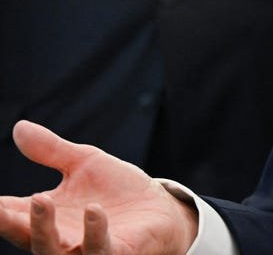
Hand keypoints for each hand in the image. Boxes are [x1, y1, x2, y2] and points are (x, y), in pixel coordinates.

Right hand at [0, 121, 197, 253]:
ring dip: (43, 229)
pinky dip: (94, 233)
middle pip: (26, 237)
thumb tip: (20, 127)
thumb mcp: (84, 163)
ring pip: (53, 251)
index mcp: (47, 217)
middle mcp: (60, 238)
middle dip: (10, 223)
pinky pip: (100, 250)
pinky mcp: (117, 253)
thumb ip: (51, 151)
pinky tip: (94, 210)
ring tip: (41, 198)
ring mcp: (85, 250)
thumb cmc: (118, 190)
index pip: (11, 215)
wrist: (160, 207)